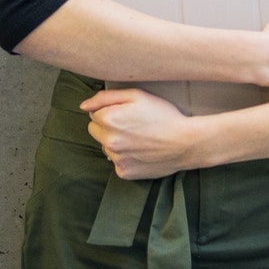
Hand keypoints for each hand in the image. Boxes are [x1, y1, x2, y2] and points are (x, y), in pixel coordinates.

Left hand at [80, 87, 196, 179]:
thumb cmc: (163, 115)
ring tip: (138, 138)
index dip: (110, 111)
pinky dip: (125, 157)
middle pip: (95, 131)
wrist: (185, 142)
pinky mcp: (124, 172)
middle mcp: (108, 141)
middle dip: (107, 127)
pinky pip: (117, 162)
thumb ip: (105, 97)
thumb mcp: (136, 95)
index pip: (94, 114)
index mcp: (108, 119)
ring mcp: (116, 158)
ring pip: (106, 147)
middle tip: (130, 125)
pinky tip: (141, 151)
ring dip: (115, 142)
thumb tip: (83, 106)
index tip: (126, 113)